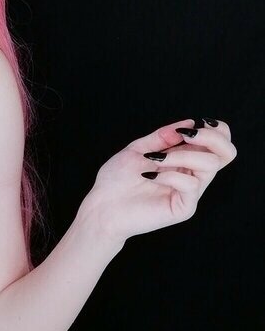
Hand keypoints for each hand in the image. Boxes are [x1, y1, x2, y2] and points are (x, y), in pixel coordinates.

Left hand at [80, 118, 236, 243]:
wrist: (101, 207)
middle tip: (185, 135)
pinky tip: (150, 176)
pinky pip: (190, 185)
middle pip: (227, 153)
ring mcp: (190, 192)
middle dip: (211, 137)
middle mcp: (193, 175)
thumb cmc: (116, 180)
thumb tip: (188, 123)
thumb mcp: (139, 149)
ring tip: (155, 160)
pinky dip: (170, 174)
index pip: (219, 144)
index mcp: (185, 160)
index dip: (217, 130)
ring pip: (210, 165)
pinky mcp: (184, 207)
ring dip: (182, 154)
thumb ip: (163, 137)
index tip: (196, 124)